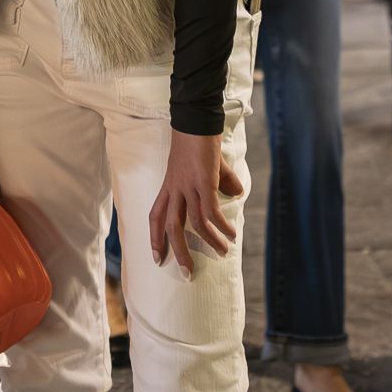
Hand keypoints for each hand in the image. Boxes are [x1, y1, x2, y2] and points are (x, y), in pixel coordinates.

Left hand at [149, 129, 243, 277]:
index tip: (157, 258)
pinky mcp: (203, 182)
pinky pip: (210, 212)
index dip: (155, 238)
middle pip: (171, 227)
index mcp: (169, 185)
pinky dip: (221, 226)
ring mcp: (188, 185)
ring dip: (209, 241)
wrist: (197, 118)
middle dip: (178, 252)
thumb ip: (221, 181)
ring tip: (223, 252)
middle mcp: (175, 188)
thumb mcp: (208, 165)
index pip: (156, 215)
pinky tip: (231, 234)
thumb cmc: (200, 139)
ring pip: (193, 223)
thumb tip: (237, 194)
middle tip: (188, 273)